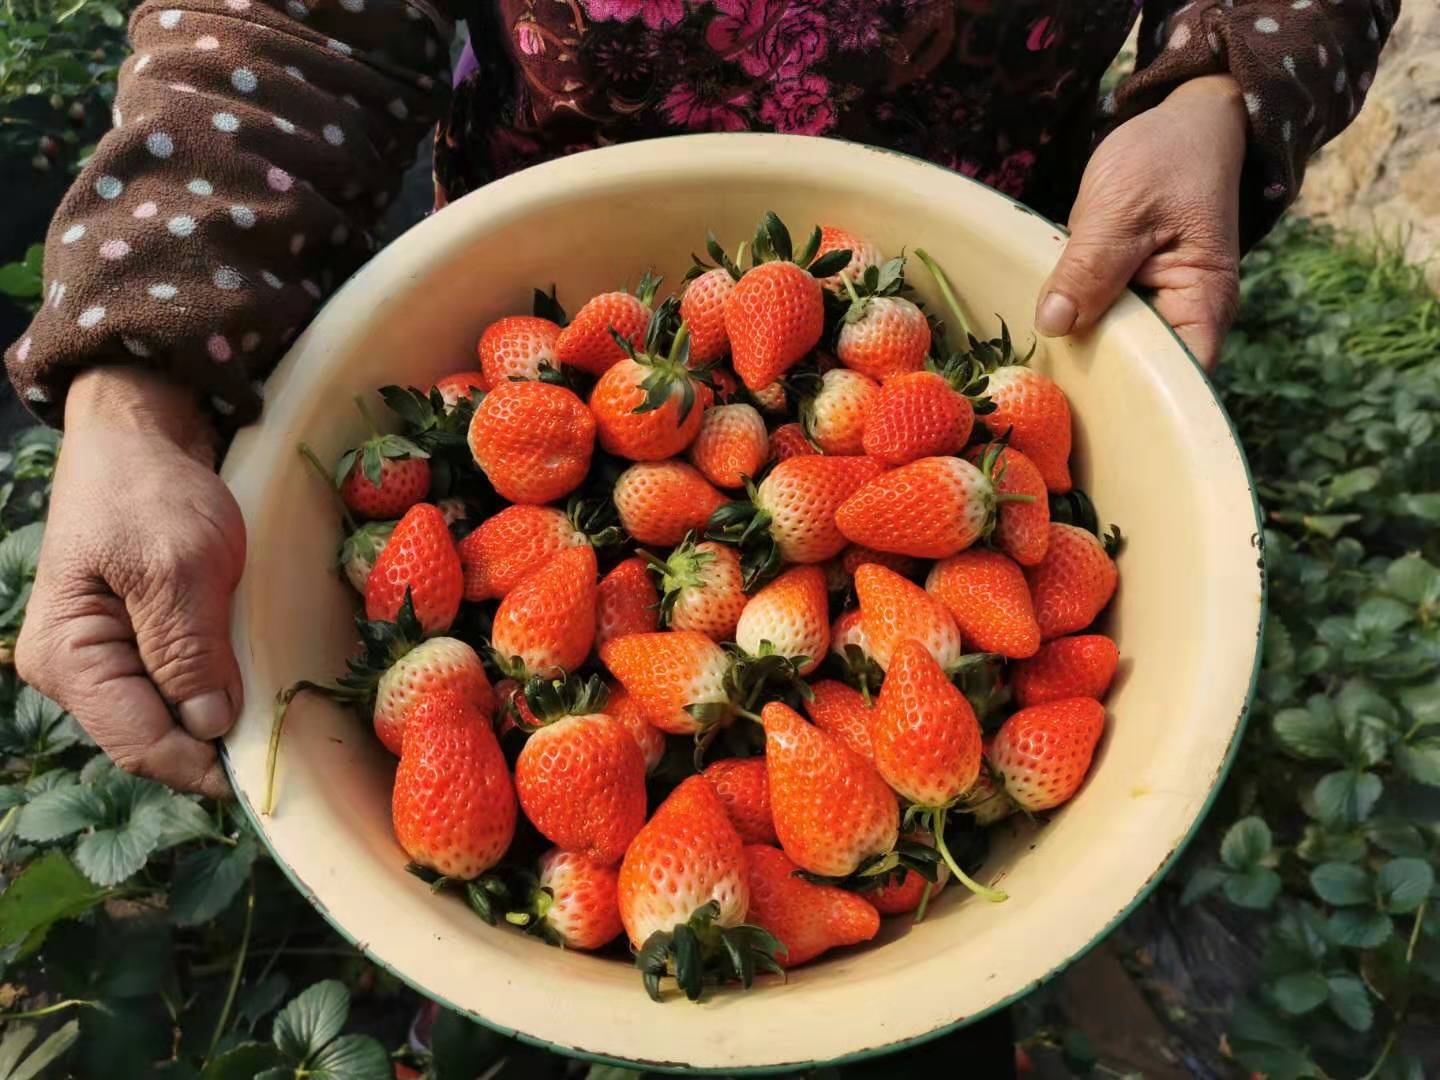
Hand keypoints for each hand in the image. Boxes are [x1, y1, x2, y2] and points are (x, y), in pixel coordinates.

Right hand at [16, 367, 245, 796]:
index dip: (202, 765)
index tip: (267, 770)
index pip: (138, 743)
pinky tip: (254, 680)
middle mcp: (78, 670)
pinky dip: (219, 686)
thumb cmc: (151, 491)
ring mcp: (107, 658)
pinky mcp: (139, 641)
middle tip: (284, 734)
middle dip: (214, 743)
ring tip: (274, 707)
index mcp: (70, 658)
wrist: (141, 436)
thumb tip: (207, 728)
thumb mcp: (179, 566)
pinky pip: (180, 685)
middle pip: (154, 737)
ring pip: (171, 716)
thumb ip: (187, 650)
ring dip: (220, 714)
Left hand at [1035, 74, 1247, 369]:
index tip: (1080, 404)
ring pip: (1112, 348)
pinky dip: (1072, 324)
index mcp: (1203, 304)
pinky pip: (1097, 323)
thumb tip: (1055, 324)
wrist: (1185, 123)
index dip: (1135, 398)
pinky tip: (1036, 333)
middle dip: (1093, 380)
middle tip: (1036, 389)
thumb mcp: (1123, 207)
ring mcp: (1152, 309)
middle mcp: (1184, 317)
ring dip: (1076, 352)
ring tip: (1029, 370)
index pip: (1177, 378)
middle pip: (1139, 372)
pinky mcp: (1124, 297)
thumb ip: (1090, 266)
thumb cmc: (1168, 158)